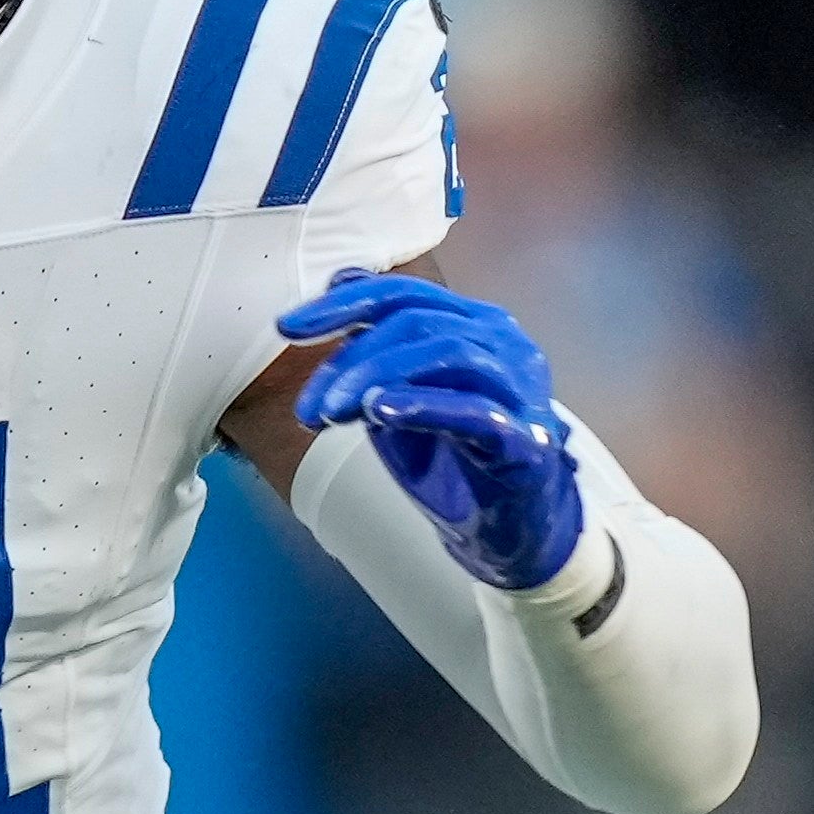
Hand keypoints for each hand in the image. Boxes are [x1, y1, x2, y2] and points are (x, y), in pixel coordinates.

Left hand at [282, 270, 581, 590]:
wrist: (505, 531)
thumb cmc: (455, 458)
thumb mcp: (401, 396)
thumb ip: (376, 347)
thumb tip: (339, 282)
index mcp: (475, 324)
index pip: (405, 295)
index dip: (342, 304)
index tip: (286, 327)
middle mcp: (504, 343)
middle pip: (418, 322)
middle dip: (352, 357)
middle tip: (308, 405)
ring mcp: (521, 387)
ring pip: (446, 354)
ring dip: (377, 377)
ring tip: (331, 411)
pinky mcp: (526, 440)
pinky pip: (475, 412)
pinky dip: (424, 406)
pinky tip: (380, 409)